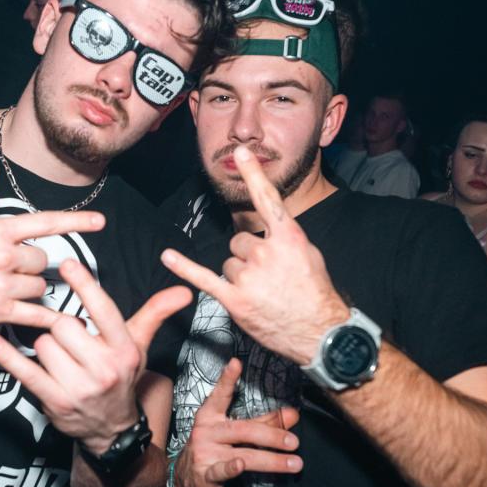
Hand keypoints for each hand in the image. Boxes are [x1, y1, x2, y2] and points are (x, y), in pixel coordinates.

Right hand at [0, 143, 105, 328]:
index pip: (45, 223)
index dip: (75, 221)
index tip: (100, 222)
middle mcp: (2, 258)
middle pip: (43, 261)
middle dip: (32, 264)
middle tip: (9, 266)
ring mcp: (1, 287)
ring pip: (40, 287)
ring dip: (30, 288)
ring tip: (6, 286)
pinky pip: (36, 316)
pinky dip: (45, 320)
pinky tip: (52, 322)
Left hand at [0, 258, 191, 454]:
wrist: (110, 429)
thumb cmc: (121, 377)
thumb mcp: (139, 345)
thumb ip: (155, 313)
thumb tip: (184, 291)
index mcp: (124, 349)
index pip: (103, 309)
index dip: (84, 284)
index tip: (67, 262)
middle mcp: (104, 369)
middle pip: (64, 325)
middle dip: (62, 328)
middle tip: (70, 340)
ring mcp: (79, 388)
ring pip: (43, 344)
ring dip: (45, 347)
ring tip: (60, 359)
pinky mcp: (54, 401)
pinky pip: (24, 370)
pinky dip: (5, 355)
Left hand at [162, 146, 348, 364]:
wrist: (320, 334)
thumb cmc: (316, 295)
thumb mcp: (309, 256)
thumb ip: (284, 238)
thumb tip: (266, 233)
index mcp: (288, 237)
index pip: (266, 199)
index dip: (253, 174)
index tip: (240, 152)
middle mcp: (266, 251)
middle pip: (239, 242)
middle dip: (249, 258)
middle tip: (269, 278)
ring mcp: (249, 276)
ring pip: (228, 264)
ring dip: (239, 277)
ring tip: (261, 294)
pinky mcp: (235, 299)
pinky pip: (203, 278)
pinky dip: (183, 267)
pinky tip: (167, 256)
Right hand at [172, 358, 301, 486]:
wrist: (187, 479)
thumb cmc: (214, 449)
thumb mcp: (235, 433)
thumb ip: (264, 423)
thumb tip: (292, 414)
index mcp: (211, 415)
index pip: (220, 395)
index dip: (227, 379)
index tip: (235, 363)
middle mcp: (207, 431)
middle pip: (243, 429)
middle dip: (271, 435)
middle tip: (293, 441)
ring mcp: (205, 452)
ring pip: (242, 453)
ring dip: (271, 460)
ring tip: (294, 462)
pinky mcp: (206, 474)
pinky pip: (221, 470)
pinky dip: (232, 468)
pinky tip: (240, 465)